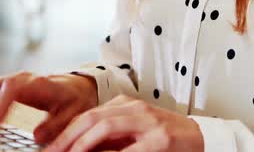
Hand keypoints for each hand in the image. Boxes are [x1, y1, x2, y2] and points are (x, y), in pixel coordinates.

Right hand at [0, 72, 97, 142]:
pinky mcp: (5, 86)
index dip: (0, 106)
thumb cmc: (74, 98)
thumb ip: (56, 125)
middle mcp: (20, 78)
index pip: (12, 89)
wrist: (76, 85)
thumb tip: (37, 136)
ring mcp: (11, 80)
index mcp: (37, 83)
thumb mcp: (72, 113)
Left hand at [44, 95, 203, 151]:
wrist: (203, 138)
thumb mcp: (134, 133)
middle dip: (67, 138)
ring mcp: (147, 122)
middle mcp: (134, 109)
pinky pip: (128, 149)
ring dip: (82, 144)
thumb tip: (78, 149)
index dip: (66, 133)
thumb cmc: (166, 138)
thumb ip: (110, 139)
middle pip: (91, 118)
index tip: (51, 149)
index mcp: (125, 105)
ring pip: (104, 127)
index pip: (88, 116)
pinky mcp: (160, 139)